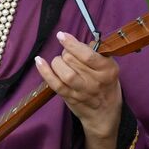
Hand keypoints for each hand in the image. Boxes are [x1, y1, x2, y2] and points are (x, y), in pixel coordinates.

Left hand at [35, 32, 122, 148]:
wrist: (103, 113)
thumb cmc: (106, 85)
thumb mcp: (109, 66)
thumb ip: (96, 53)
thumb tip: (78, 42)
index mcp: (107, 70)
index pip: (87, 55)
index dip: (71, 44)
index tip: (62, 35)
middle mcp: (95, 81)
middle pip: (72, 60)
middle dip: (66, 52)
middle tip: (69, 55)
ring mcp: (81, 91)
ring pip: (63, 71)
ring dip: (57, 62)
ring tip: (61, 62)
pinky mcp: (69, 97)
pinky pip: (54, 83)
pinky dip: (45, 71)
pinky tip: (39, 61)